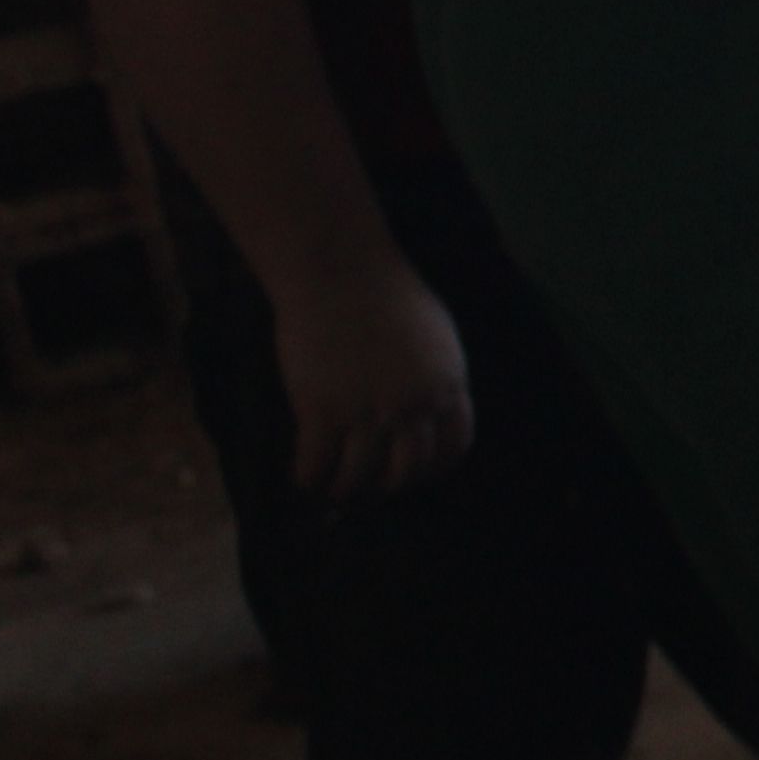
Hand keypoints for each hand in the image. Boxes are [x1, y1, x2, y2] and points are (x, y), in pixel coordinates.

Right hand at [277, 254, 471, 497]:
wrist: (340, 270)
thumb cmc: (386, 291)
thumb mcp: (434, 335)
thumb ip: (435, 374)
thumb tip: (430, 407)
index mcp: (447, 385)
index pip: (453, 447)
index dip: (433, 469)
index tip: (415, 474)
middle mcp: (413, 406)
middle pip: (408, 470)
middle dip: (390, 486)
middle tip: (372, 487)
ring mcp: (367, 411)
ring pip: (360, 476)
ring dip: (347, 490)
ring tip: (335, 490)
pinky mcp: (321, 410)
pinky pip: (317, 463)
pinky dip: (310, 479)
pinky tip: (305, 478)